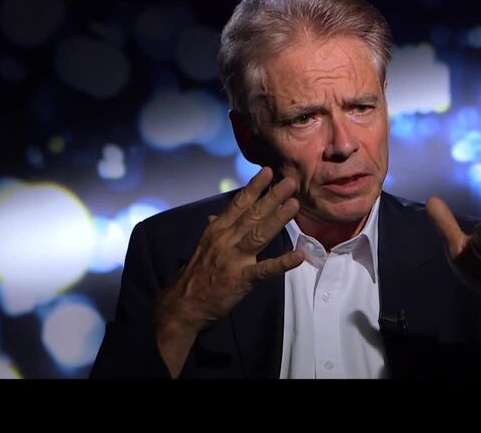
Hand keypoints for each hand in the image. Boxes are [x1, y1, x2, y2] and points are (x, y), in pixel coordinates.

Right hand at [154, 166, 305, 375]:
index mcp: (216, 231)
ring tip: (294, 205)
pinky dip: (282, 263)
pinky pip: (264, 270)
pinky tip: (298, 255)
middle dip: (272, 197)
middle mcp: (225, 240)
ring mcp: (233, 259)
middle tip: (290, 181)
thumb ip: (213, 230)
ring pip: (259, 234)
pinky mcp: (241, 280)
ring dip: (278, 219)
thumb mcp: (202, 248)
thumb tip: (215, 216)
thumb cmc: (195, 276)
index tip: (268, 172)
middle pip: (252, 215)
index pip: (237, 205)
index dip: (253, 188)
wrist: (181, 307)